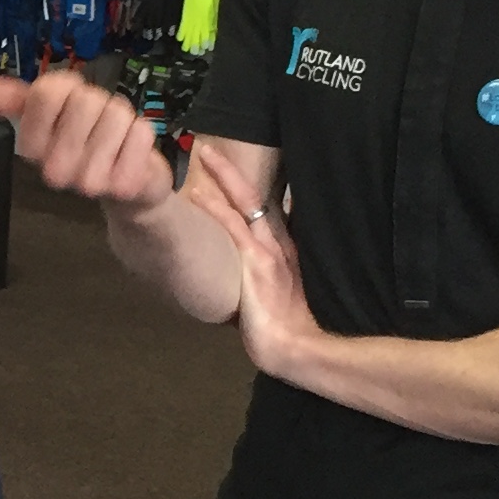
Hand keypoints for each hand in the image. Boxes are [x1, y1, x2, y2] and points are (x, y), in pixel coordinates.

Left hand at [0, 72, 171, 215]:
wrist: (117, 185)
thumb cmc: (73, 157)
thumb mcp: (36, 137)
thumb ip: (9, 109)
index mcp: (63, 93)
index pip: (47, 90)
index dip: (38, 125)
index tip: (35, 150)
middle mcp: (92, 99)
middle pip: (83, 105)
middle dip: (67, 150)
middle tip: (60, 175)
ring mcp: (121, 115)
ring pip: (112, 125)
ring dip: (94, 165)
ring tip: (87, 182)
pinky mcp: (145, 136)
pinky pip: (137, 145)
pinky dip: (122, 172)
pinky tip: (115, 182)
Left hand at [187, 140, 319, 379]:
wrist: (299, 351)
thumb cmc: (288, 332)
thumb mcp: (277, 298)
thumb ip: (265, 280)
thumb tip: (248, 279)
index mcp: (285, 251)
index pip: (266, 210)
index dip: (248, 188)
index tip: (231, 167)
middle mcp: (279, 245)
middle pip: (256, 197)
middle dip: (234, 171)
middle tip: (212, 147)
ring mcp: (269, 252)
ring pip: (246, 203)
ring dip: (224, 175)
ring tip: (205, 152)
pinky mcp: (258, 264)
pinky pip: (233, 228)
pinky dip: (216, 208)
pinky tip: (199, 193)